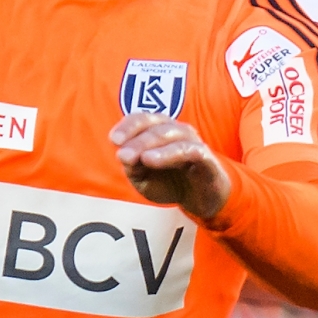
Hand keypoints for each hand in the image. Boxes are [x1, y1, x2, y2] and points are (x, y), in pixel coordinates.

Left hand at [110, 112, 231, 219]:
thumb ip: (133, 168)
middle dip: (136, 139)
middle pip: (154, 125)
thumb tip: (123, 155)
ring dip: (151, 144)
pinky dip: (170, 153)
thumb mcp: (144, 180)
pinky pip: (188, 150)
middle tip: (122, 155)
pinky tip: (153, 160)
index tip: (113, 140)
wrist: (202, 199)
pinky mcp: (204, 156)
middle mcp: (175, 130)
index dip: (127, 126)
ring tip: (139, 157)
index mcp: (158, 130)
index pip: (142, 119)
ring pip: (170, 134)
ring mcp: (191, 141)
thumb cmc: (171, 183)